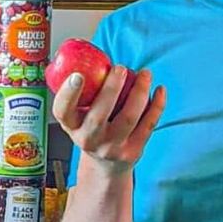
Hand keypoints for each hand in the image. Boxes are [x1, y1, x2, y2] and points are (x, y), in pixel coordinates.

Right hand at [52, 66, 166, 176]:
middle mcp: (89, 139)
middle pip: (99, 114)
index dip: (69, 93)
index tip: (78, 75)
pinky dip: (156, 105)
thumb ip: (80, 93)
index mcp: (72, 126)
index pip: (63, 111)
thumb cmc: (92, 130)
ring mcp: (112, 147)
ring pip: (128, 118)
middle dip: (111, 88)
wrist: (105, 166)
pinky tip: (159, 90)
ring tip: (145, 73)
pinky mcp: (133, 151)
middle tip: (120, 67)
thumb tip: (85, 55)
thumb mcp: (77, 117)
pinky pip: (148, 125)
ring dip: (139, 92)